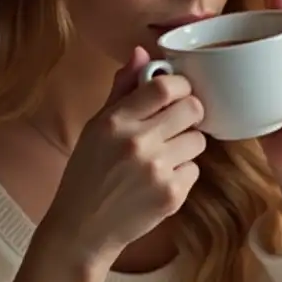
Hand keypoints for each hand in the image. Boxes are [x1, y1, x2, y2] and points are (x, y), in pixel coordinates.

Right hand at [40, 46, 205, 270]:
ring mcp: (157, 170)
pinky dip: (183, 173)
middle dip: (190, 113)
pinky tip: (160, 179)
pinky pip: (195, 169)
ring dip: (186, 145)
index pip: (165, 86)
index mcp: (116, 120)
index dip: (179, 85)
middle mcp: (138, 142)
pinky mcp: (172, 195)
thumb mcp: (95, 126)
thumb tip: (142, 53)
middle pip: (193, 109)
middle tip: (177, 123)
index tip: (177, 92)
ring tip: (164, 155)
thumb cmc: (87, 173)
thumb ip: (122, 90)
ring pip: (198, 140)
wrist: (83, 228)